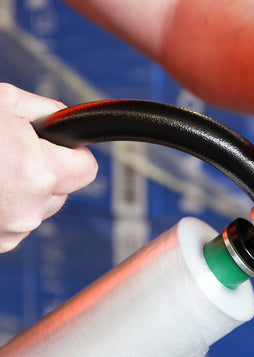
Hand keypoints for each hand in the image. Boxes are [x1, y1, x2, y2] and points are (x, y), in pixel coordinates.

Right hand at [0, 83, 97, 252]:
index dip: (73, 152)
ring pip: (37, 208)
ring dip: (23, 190)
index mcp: (38, 174)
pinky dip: (3, 208)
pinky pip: (12, 224)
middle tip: (12, 152)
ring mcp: (7, 233)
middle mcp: (27, 211)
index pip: (87, 169)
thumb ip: (45, 111)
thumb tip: (63, 118)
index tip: (60, 145)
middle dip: (46, 170)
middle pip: (63, 190)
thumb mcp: (3, 101)